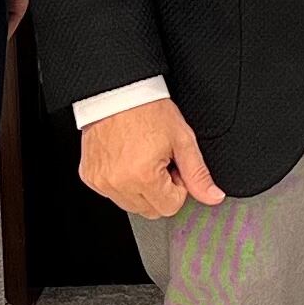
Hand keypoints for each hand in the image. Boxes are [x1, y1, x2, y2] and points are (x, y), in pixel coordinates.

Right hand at [78, 96, 220, 219]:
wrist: (118, 93)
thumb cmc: (148, 110)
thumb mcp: (182, 140)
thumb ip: (198, 174)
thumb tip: (213, 197)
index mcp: (143, 176)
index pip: (170, 207)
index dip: (177, 187)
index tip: (172, 165)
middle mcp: (118, 183)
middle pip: (151, 210)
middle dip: (159, 190)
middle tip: (158, 161)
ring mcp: (101, 181)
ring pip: (131, 205)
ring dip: (141, 189)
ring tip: (141, 159)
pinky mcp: (89, 177)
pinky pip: (112, 194)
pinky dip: (122, 183)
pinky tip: (125, 160)